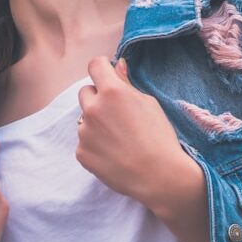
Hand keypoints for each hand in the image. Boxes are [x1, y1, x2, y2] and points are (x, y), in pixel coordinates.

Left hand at [75, 56, 189, 206]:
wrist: (160, 176)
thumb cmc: (159, 137)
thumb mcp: (149, 103)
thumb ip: (126, 83)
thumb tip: (116, 65)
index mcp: (111, 92)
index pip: (95, 66)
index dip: (103, 68)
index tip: (108, 75)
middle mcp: (93, 109)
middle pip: (85, 92)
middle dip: (98, 98)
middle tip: (118, 114)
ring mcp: (84, 132)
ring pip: (85, 119)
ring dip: (96, 123)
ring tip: (119, 139)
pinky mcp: (81, 153)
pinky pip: (85, 141)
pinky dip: (95, 145)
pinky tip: (114, 153)